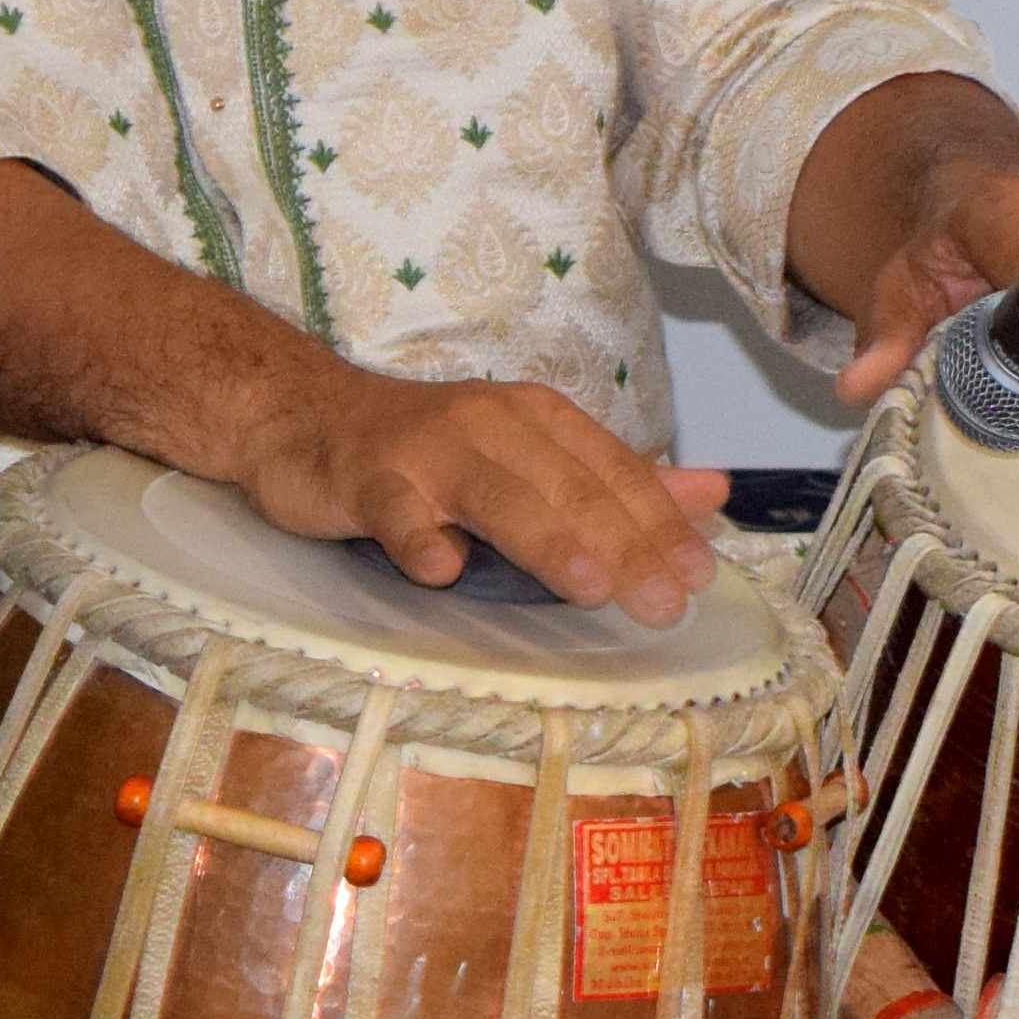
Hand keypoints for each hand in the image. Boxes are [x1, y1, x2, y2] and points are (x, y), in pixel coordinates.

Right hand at [237, 363, 725, 624]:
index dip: (660, 525)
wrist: (306, 415)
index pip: (615, 474)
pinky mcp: (368, 478)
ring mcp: (428, 451)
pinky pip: (396, 510)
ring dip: (547, 540)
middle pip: (570, 488)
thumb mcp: (530, 454)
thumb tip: (712, 494)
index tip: (700, 576)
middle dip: (624, 545)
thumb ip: (615, 479)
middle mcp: (494, 426)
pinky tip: (441, 570)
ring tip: (590, 586)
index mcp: (542, 421)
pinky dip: (419, 537)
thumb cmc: (429, 449)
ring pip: (499, 496)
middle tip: (665, 603)